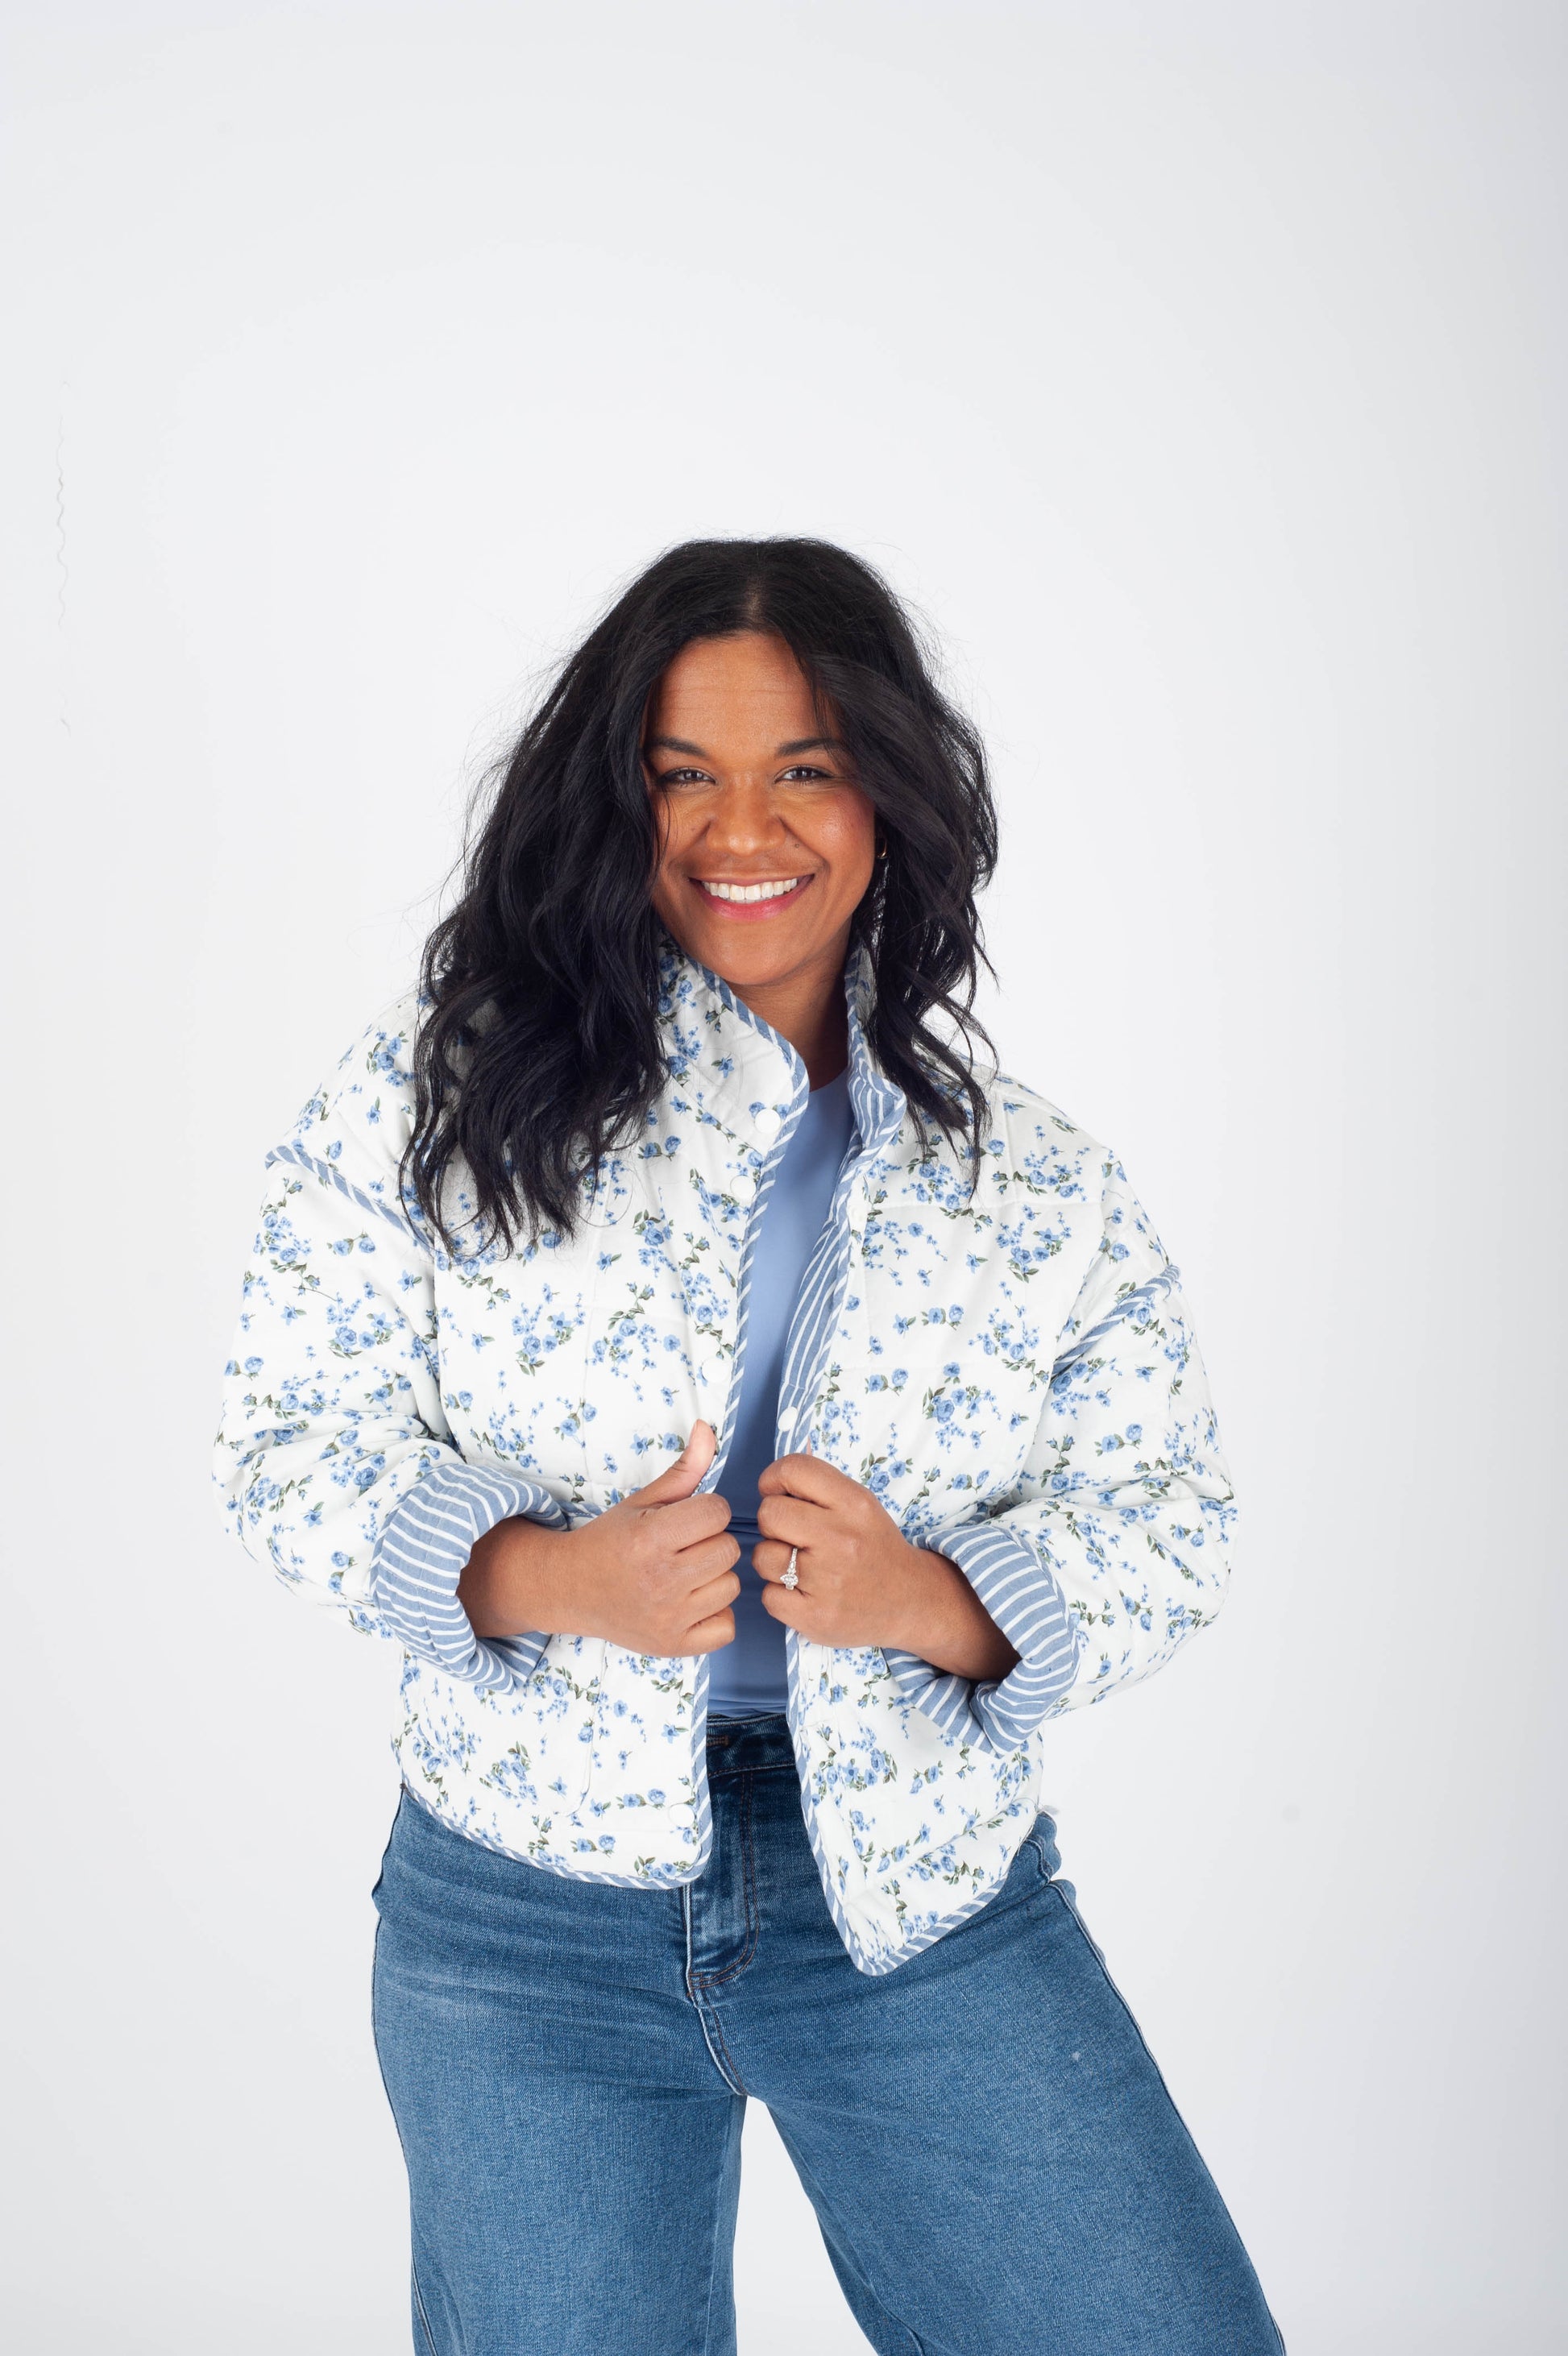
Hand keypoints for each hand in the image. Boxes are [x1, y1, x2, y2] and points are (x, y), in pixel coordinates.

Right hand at [459, 1422, 741, 1657]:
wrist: (571, 1589)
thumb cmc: (611, 1541)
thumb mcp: (642, 1501)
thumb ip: (683, 1469)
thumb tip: (709, 1428)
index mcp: (650, 1538)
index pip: (718, 1512)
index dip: (705, 1512)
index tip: (684, 1520)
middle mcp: (660, 1581)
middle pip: (728, 1550)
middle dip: (710, 1543)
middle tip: (682, 1548)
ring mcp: (667, 1618)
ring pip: (732, 1586)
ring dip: (714, 1577)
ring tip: (683, 1574)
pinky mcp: (672, 1646)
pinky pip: (727, 1626)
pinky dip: (714, 1614)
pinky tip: (688, 1602)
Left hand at [754, 1450, 1020, 1680]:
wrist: (911, 1603)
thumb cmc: (875, 1549)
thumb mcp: (861, 1506)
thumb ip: (820, 1489)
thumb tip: (772, 1482)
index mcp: (854, 1504)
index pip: (793, 1470)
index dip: (773, 1479)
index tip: (776, 1493)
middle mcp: (841, 1539)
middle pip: (769, 1514)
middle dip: (772, 1523)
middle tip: (791, 1535)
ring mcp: (827, 1581)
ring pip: (762, 1556)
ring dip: (773, 1561)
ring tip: (799, 1567)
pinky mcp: (815, 1617)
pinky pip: (768, 1595)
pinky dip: (779, 1595)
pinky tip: (803, 1593)